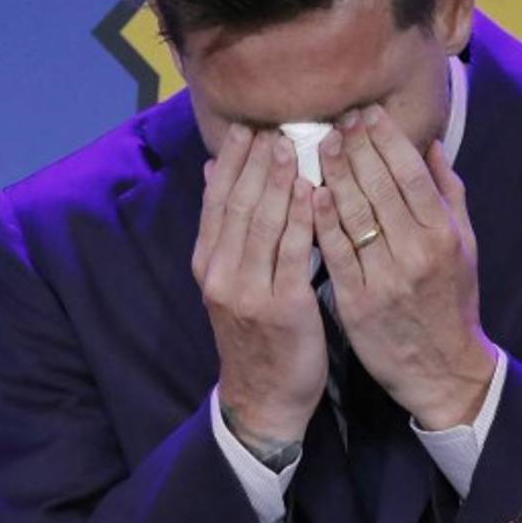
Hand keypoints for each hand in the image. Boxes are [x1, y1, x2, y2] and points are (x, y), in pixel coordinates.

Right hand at [192, 125, 326, 462]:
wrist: (263, 397)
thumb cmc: (256, 333)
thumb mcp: (229, 280)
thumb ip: (226, 229)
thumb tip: (213, 170)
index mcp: (207, 263)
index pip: (216, 201)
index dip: (231, 162)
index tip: (247, 128)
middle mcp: (221, 273)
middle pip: (238, 204)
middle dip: (255, 162)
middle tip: (274, 125)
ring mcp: (248, 290)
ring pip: (262, 223)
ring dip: (277, 181)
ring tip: (293, 145)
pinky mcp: (281, 307)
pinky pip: (292, 253)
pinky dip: (301, 219)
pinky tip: (313, 191)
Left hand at [313, 105, 495, 430]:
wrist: (442, 368)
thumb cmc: (453, 300)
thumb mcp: (465, 245)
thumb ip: (449, 193)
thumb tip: (431, 144)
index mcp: (442, 233)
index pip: (410, 173)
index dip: (385, 139)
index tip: (367, 113)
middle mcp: (415, 251)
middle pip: (378, 186)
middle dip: (355, 147)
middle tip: (336, 119)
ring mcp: (385, 276)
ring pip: (353, 213)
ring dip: (334, 173)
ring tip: (318, 144)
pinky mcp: (357, 301)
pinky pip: (335, 252)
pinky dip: (322, 219)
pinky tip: (309, 192)